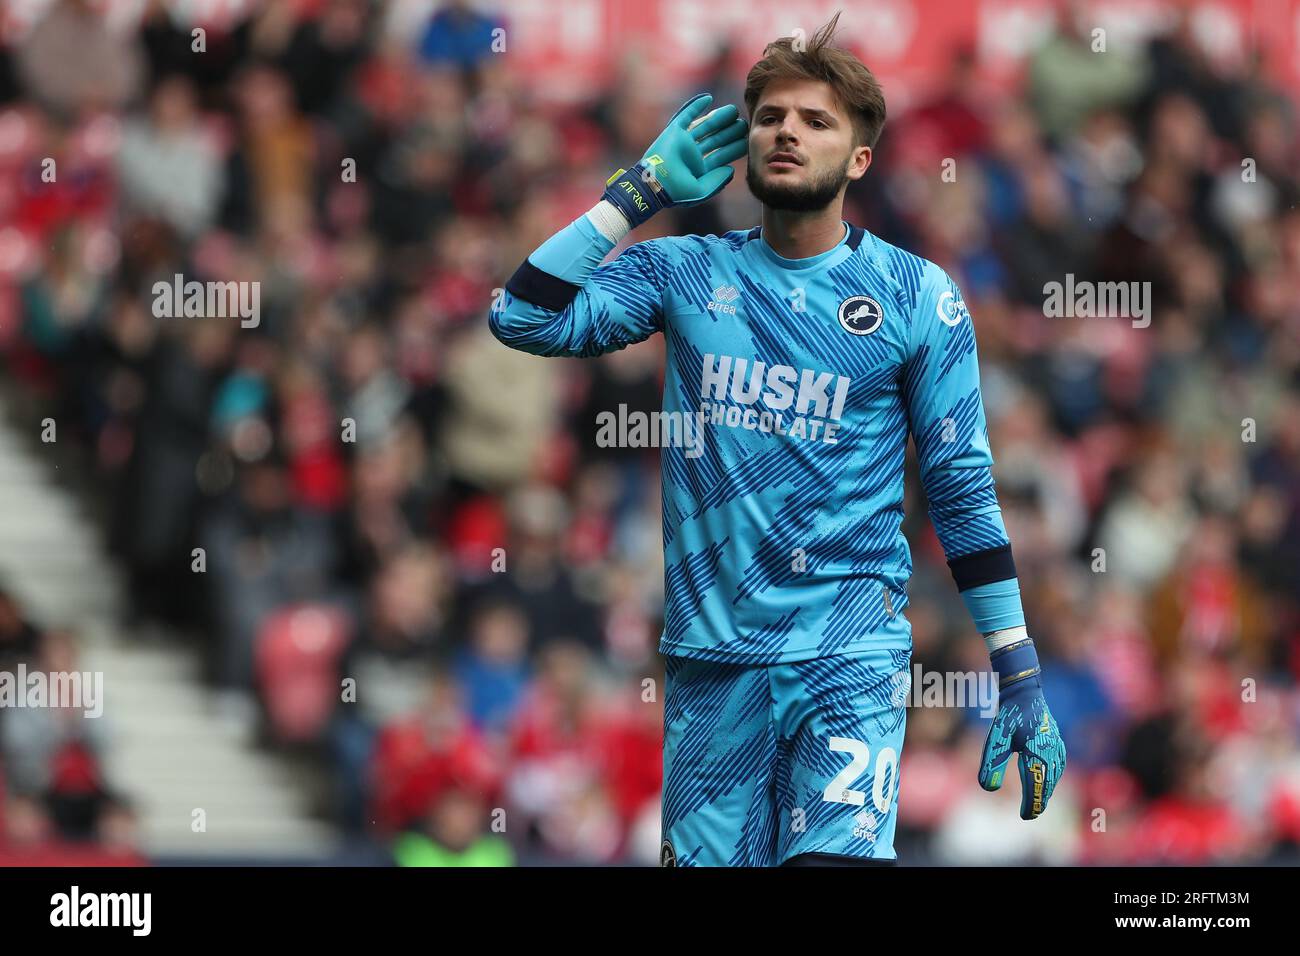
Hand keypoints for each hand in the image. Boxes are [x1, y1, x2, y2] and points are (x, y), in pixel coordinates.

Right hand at [601, 93, 748, 228]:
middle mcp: (693, 154)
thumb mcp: (702, 190)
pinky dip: (695, 106)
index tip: (747, 140)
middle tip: (743, 123)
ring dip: (718, 117)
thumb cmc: (677, 192)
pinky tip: (707, 99)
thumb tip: (731, 170)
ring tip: (732, 111)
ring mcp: (683, 142)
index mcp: (701, 168)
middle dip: (729, 131)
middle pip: (715, 139)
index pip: (721, 155)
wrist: (655, 184)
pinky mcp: (673, 132)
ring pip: (704, 126)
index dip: (734, 148)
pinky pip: (685, 115)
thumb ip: (718, 181)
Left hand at [978, 642, 1066, 819]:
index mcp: (1038, 752)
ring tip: (1036, 803)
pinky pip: (1058, 767)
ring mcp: (1058, 747)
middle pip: (1048, 784)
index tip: (1025, 817)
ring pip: (1054, 776)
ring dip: (1046, 790)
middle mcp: (1052, 752)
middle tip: (1029, 815)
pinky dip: (1052, 778)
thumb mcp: (995, 738)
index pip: (1036, 785)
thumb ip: (991, 763)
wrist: (1024, 692)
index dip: (1032, 803)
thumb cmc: (1009, 715)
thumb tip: (987, 789)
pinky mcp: (1058, 743)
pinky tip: (1044, 782)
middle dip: (1039, 800)